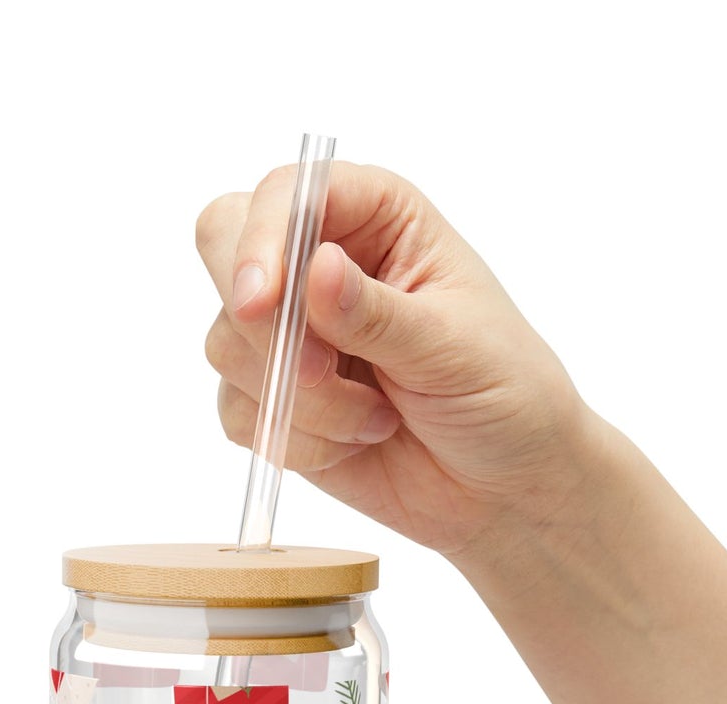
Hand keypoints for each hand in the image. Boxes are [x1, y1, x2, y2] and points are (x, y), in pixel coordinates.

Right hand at [197, 162, 602, 559]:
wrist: (503, 487)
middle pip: (223, 246)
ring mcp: (291, 333)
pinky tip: (355, 443)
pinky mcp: (275, 400)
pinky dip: (293, 439)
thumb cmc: (503, 394)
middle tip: (314, 371)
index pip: (286, 194)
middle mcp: (320, 263)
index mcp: (376, 217)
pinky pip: (237, 412)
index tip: (262, 303)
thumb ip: (376, 313)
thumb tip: (315, 268)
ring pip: (228, 344)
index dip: (261, 240)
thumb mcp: (452, 347)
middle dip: (259, 321)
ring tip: (375, 419)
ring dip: (299, 398)